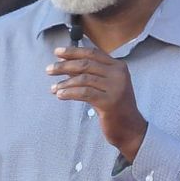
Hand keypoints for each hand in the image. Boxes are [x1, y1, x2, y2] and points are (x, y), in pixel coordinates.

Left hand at [47, 43, 146, 159]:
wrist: (130, 129)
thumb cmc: (114, 108)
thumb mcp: (104, 87)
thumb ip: (90, 75)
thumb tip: (66, 66)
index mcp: (118, 66)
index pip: (93, 53)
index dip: (73, 51)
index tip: (57, 52)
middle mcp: (118, 74)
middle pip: (86, 64)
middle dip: (64, 65)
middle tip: (49, 70)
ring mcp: (115, 87)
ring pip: (84, 78)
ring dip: (65, 82)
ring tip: (53, 88)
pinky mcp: (109, 102)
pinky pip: (84, 93)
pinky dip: (69, 93)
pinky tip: (60, 95)